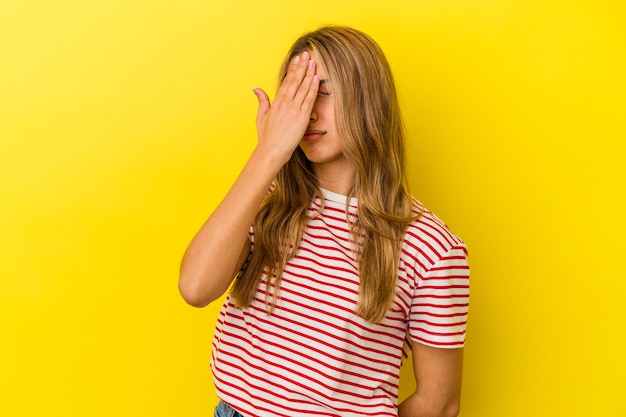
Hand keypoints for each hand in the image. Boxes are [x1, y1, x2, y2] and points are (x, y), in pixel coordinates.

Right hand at [253, 51, 319, 165]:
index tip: (298, 59)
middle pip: (295, 80)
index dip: (293, 69)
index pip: (286, 81)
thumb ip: (262, 101)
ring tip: (314, 61)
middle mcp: (285, 103)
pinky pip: (309, 99)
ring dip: (309, 73)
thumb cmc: (267, 137)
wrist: (272, 151)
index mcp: (276, 102)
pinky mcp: (302, 117)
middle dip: (302, 66)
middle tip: (307, 54)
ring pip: (303, 87)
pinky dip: (313, 87)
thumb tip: (256, 89)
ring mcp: (294, 109)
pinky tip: (316, 77)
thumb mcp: (261, 117)